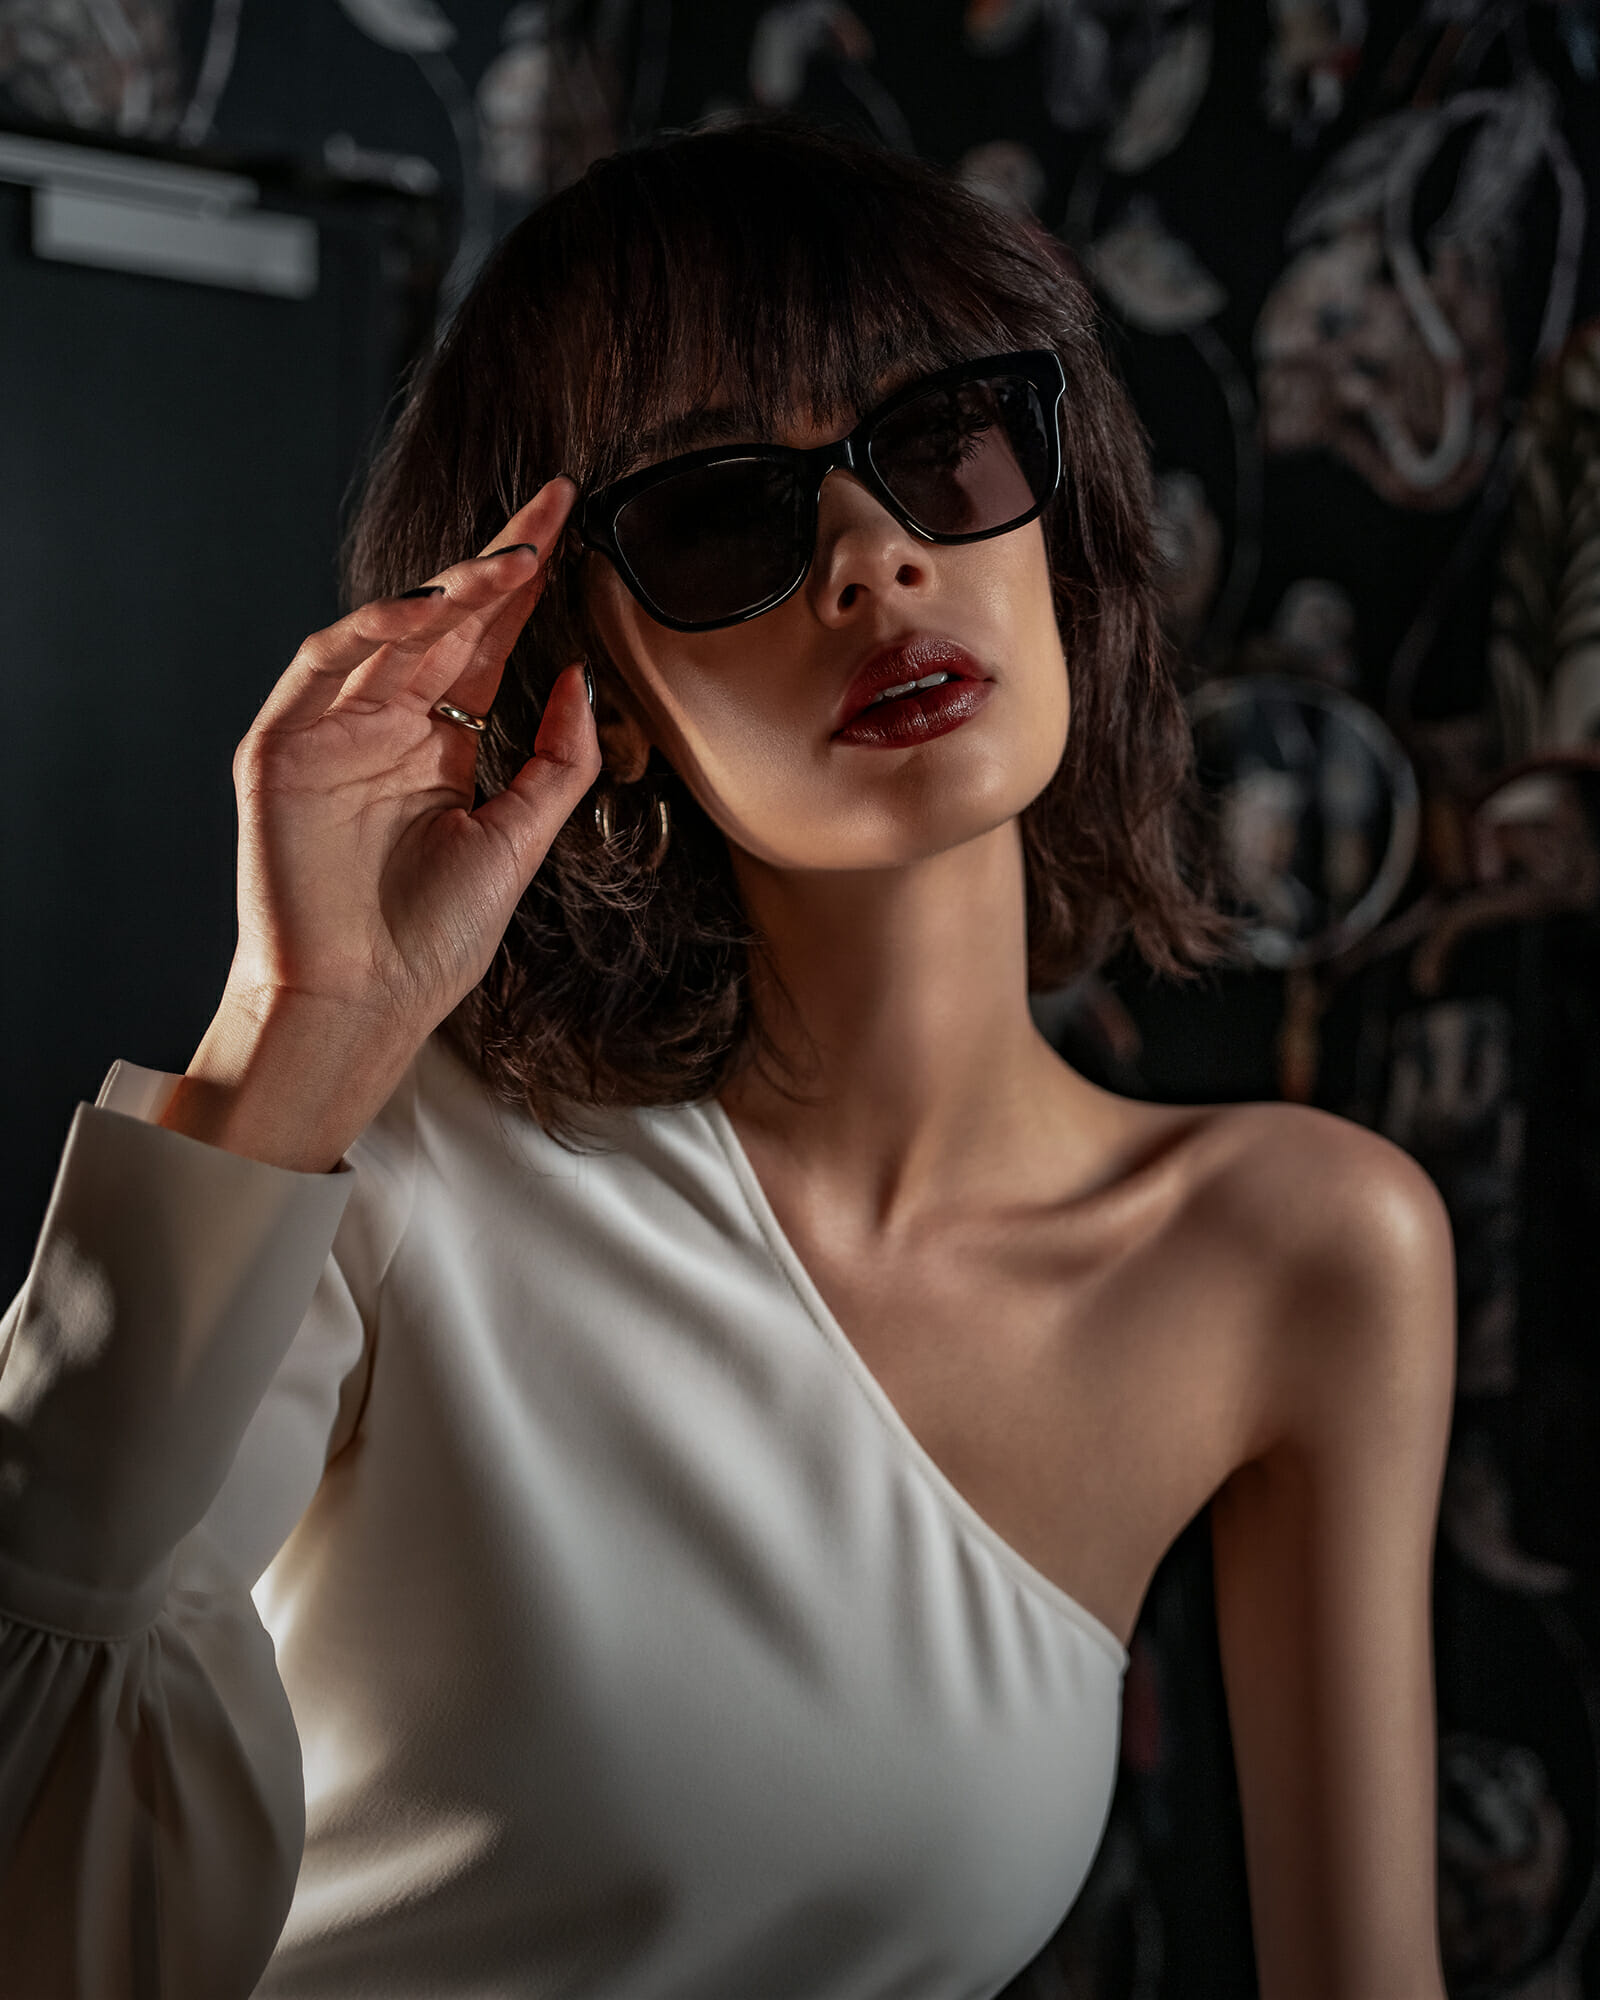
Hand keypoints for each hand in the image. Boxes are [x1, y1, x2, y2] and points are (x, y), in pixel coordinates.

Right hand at [165, 477, 600, 1169]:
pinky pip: (324, 664)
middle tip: (551, 507)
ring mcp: (331, 732)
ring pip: (389, 632)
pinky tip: (430, 609)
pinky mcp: (282, 747)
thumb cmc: (431, 939)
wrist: (361, 1003)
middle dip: (497, 562)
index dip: (524, 590)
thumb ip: (557, 761)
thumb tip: (580, 676)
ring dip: (449, 589)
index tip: (569, 531)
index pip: (485, 646)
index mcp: (438, 748)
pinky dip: (372, 630)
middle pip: (444, 623)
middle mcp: (385, 728)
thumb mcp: (521, 839)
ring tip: (512, 561)